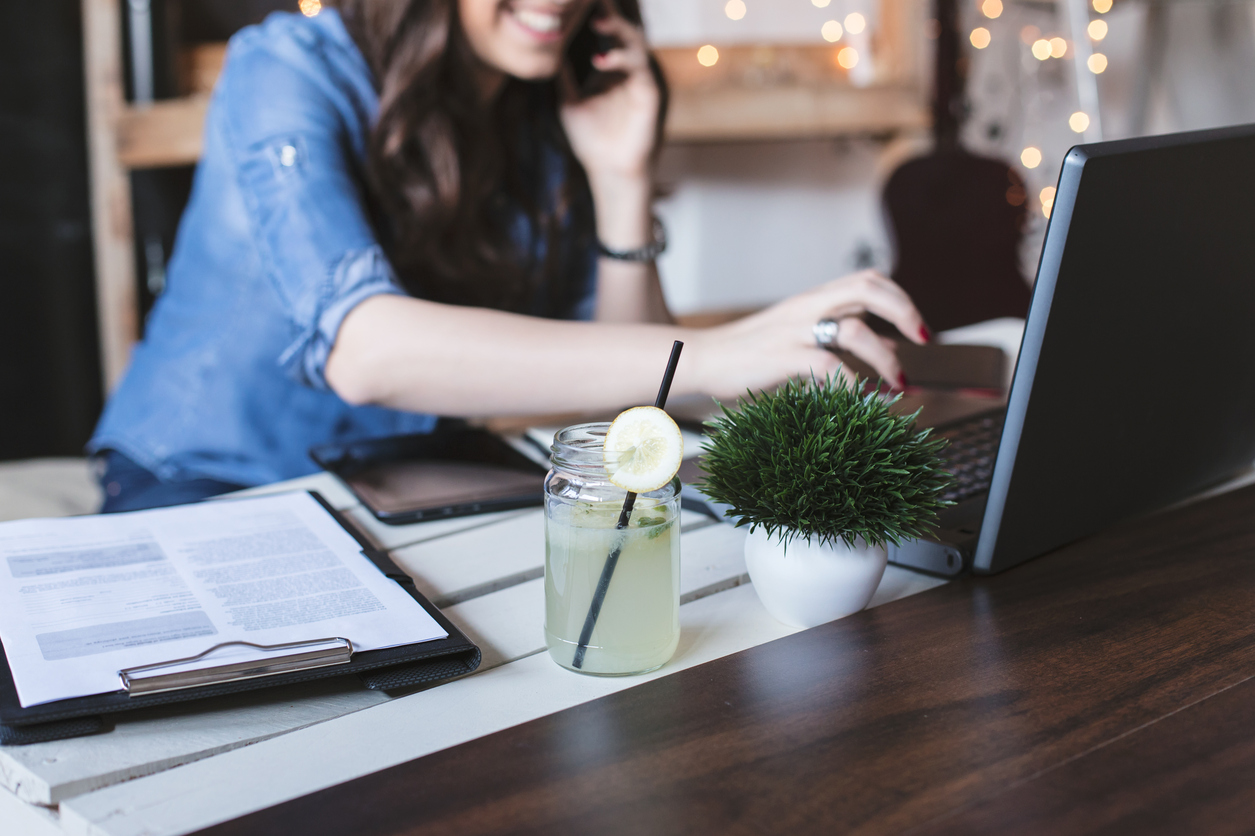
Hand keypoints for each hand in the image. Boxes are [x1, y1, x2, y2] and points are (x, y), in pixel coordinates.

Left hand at [559, 3, 659, 185]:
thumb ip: (563, 75)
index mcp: (611, 67)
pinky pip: (640, 69)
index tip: (578, 3)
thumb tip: (548, 48)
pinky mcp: (648, 94)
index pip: (605, 33)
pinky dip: (622, 61)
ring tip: (597, 23)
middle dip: (609, 14)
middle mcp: (627, 68)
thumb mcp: (568, 100)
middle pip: (622, 30)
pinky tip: (600, 60)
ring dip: (618, 30)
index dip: (597, 14)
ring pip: (635, 43)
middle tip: (592, 1)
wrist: (607, 169)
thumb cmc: (590, 138)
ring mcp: (639, 79)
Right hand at [684, 271, 930, 399]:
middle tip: (922, 340)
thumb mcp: (794, 335)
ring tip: (898, 382)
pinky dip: (852, 385)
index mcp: (812, 299)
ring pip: (855, 330)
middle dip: (904, 311)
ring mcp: (795, 331)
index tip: (917, 328)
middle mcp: (807, 307)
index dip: (900, 297)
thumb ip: (833, 335)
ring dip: (886, 358)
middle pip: (868, 288)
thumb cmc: (746, 355)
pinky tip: (860, 399)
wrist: (700, 359)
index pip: (866, 280)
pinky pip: (829, 367)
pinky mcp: (783, 357)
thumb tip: (880, 348)